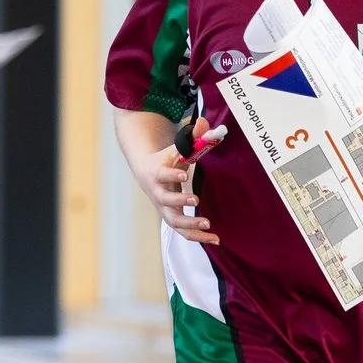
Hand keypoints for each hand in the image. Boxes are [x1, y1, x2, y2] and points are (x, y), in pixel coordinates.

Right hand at [130, 118, 215, 243]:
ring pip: (174, 221)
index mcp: (157, 173)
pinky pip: (184, 231)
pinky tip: (215, 239)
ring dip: (190, 224)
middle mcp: (158, 193)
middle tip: (196, 199)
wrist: (147, 173)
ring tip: (208, 225)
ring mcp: (164, 208)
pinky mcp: (172, 218)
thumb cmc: (165, 159)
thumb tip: (205, 123)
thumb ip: (191, 136)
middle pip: (166, 201)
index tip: (184, 173)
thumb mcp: (176, 146)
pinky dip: (198, 236)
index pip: (162, 174)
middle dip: (180, 201)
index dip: (172, 174)